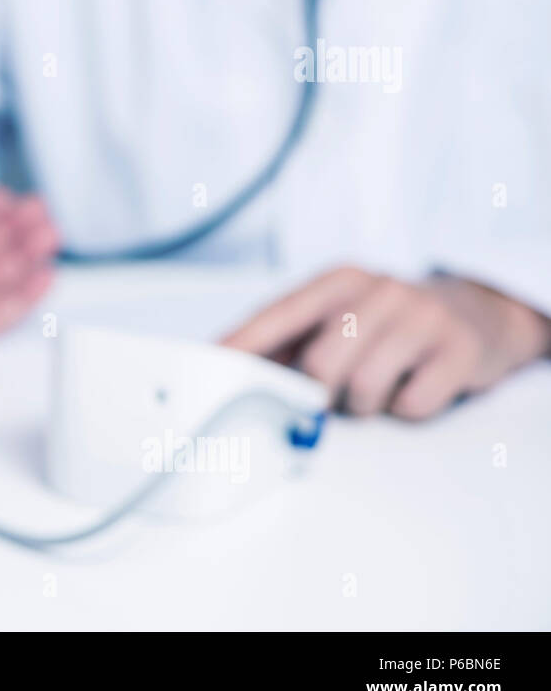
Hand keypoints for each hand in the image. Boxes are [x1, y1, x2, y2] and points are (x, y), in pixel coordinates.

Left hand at [221, 266, 550, 419]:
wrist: (479, 311)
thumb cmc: (389, 322)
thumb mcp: (341, 315)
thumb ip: (288, 340)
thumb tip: (229, 368)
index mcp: (340, 281)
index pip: (279, 314)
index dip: (243, 344)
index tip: (211, 366)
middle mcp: (381, 291)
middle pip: (320, 363)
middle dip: (318, 393)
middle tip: (331, 395)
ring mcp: (424, 317)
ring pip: (363, 388)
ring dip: (363, 405)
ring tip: (376, 390)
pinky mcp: (461, 350)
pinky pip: (411, 405)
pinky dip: (405, 409)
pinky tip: (413, 388)